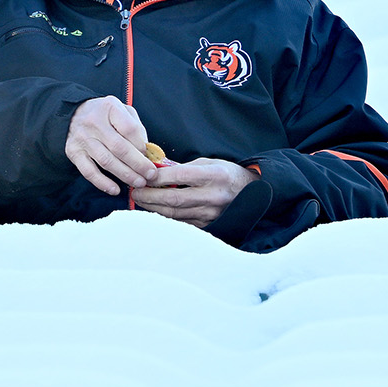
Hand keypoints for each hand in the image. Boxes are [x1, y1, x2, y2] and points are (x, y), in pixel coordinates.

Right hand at [65, 96, 158, 194]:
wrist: (74, 114)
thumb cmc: (105, 115)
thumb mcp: (122, 111)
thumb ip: (136, 128)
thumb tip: (148, 152)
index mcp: (109, 108)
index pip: (129, 129)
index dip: (142, 145)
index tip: (150, 156)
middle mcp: (93, 122)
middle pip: (119, 148)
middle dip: (138, 164)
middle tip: (150, 175)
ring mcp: (82, 138)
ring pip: (106, 161)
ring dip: (125, 175)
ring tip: (139, 183)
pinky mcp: (73, 152)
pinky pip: (88, 171)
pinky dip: (102, 183)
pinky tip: (115, 190)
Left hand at [130, 157, 255, 227]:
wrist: (251, 192)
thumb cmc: (226, 173)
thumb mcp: (208, 162)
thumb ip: (183, 167)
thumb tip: (156, 170)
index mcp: (214, 175)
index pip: (179, 176)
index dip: (157, 178)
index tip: (142, 176)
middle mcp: (213, 195)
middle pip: (173, 199)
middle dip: (149, 196)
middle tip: (135, 193)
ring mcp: (211, 213)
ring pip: (175, 213)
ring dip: (154, 208)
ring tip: (141, 201)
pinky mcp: (209, 224)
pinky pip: (182, 222)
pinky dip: (166, 216)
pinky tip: (155, 211)